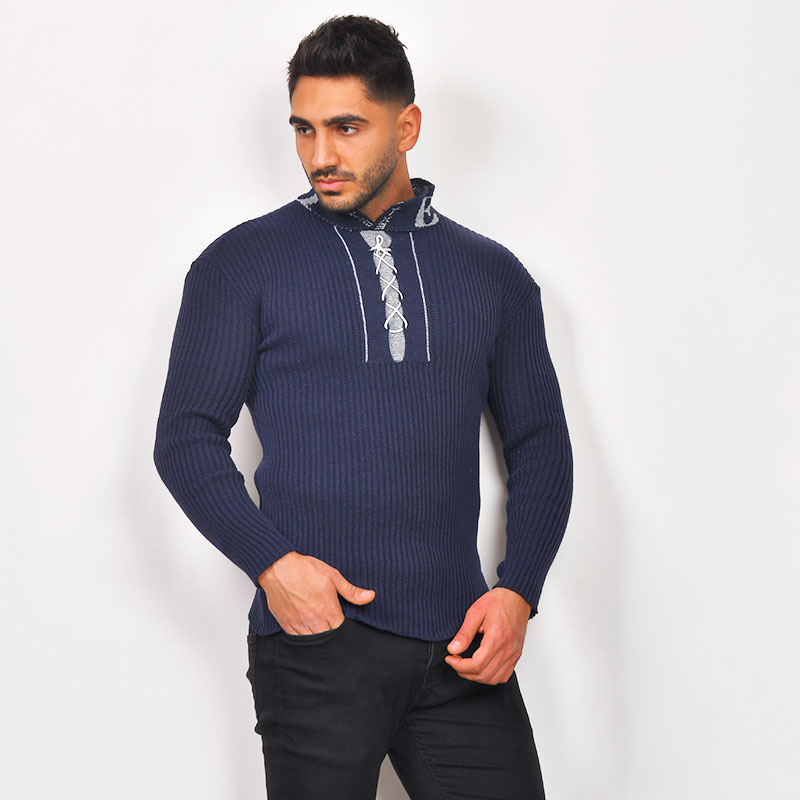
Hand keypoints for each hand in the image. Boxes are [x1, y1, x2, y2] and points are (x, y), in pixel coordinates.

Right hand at [257, 551, 374, 634]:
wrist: (278, 567)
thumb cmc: (305, 569)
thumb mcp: (333, 576)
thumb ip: (352, 591)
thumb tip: (370, 596)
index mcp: (328, 610)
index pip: (341, 631)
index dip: (344, 629)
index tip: (343, 623)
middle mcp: (315, 621)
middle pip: (328, 639)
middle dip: (332, 635)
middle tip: (332, 627)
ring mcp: (299, 624)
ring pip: (313, 642)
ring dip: (318, 637)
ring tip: (321, 629)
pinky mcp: (286, 625)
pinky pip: (297, 640)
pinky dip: (304, 637)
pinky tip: (307, 631)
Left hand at [444, 588, 530, 683]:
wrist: (517, 597)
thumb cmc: (498, 602)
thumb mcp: (475, 612)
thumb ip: (464, 633)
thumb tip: (453, 649)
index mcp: (496, 638)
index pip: (476, 665)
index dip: (459, 666)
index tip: (450, 658)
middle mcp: (507, 650)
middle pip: (483, 675)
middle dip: (464, 672)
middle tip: (455, 661)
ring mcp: (513, 654)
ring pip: (494, 679)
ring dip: (477, 676)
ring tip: (466, 665)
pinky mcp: (516, 655)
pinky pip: (504, 676)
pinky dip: (490, 677)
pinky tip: (481, 667)